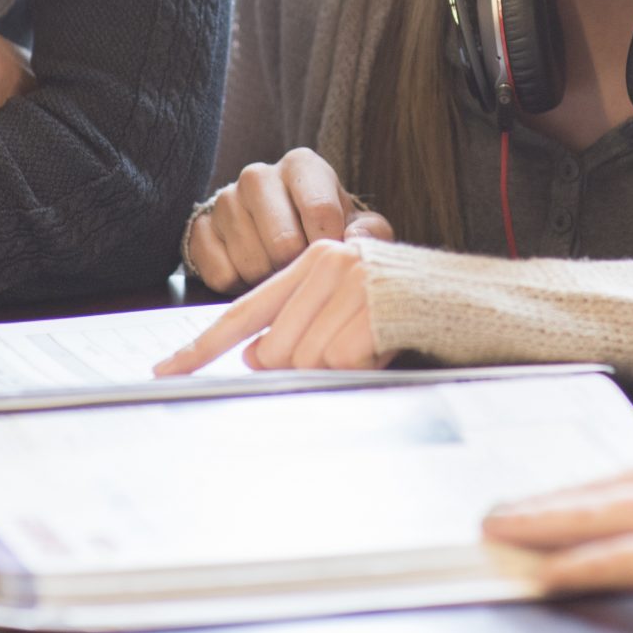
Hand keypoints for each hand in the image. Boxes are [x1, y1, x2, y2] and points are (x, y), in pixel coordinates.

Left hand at [153, 238, 387, 374]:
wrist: (467, 295)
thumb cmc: (401, 304)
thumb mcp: (343, 301)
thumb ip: (295, 321)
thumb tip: (255, 356)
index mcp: (311, 261)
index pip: (243, 311)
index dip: (201, 346)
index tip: (166, 371)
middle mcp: (326, 265)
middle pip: (274, 349)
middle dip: (300, 364)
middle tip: (343, 347)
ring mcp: (351, 287)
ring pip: (306, 361)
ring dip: (336, 365)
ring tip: (370, 341)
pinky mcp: (374, 310)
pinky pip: (342, 365)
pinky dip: (361, 366)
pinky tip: (384, 344)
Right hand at [187, 147, 395, 292]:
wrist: (274, 233)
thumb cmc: (325, 228)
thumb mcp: (358, 226)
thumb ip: (370, 232)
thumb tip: (354, 241)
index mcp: (302, 165)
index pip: (321, 212)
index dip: (331, 247)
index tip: (333, 260)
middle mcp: (258, 175)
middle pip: (283, 242)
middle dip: (298, 267)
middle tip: (303, 270)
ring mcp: (224, 201)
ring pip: (251, 263)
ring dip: (269, 279)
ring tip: (278, 269)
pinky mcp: (199, 229)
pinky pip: (221, 275)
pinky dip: (240, 286)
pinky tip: (251, 274)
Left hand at [484, 438, 632, 628]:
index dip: (597, 483)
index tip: (561, 489)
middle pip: (610, 483)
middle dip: (555, 498)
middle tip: (505, 507)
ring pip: (600, 515)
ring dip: (544, 524)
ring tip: (500, 532)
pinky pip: (617, 560)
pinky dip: (573, 564)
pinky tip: (540, 571)